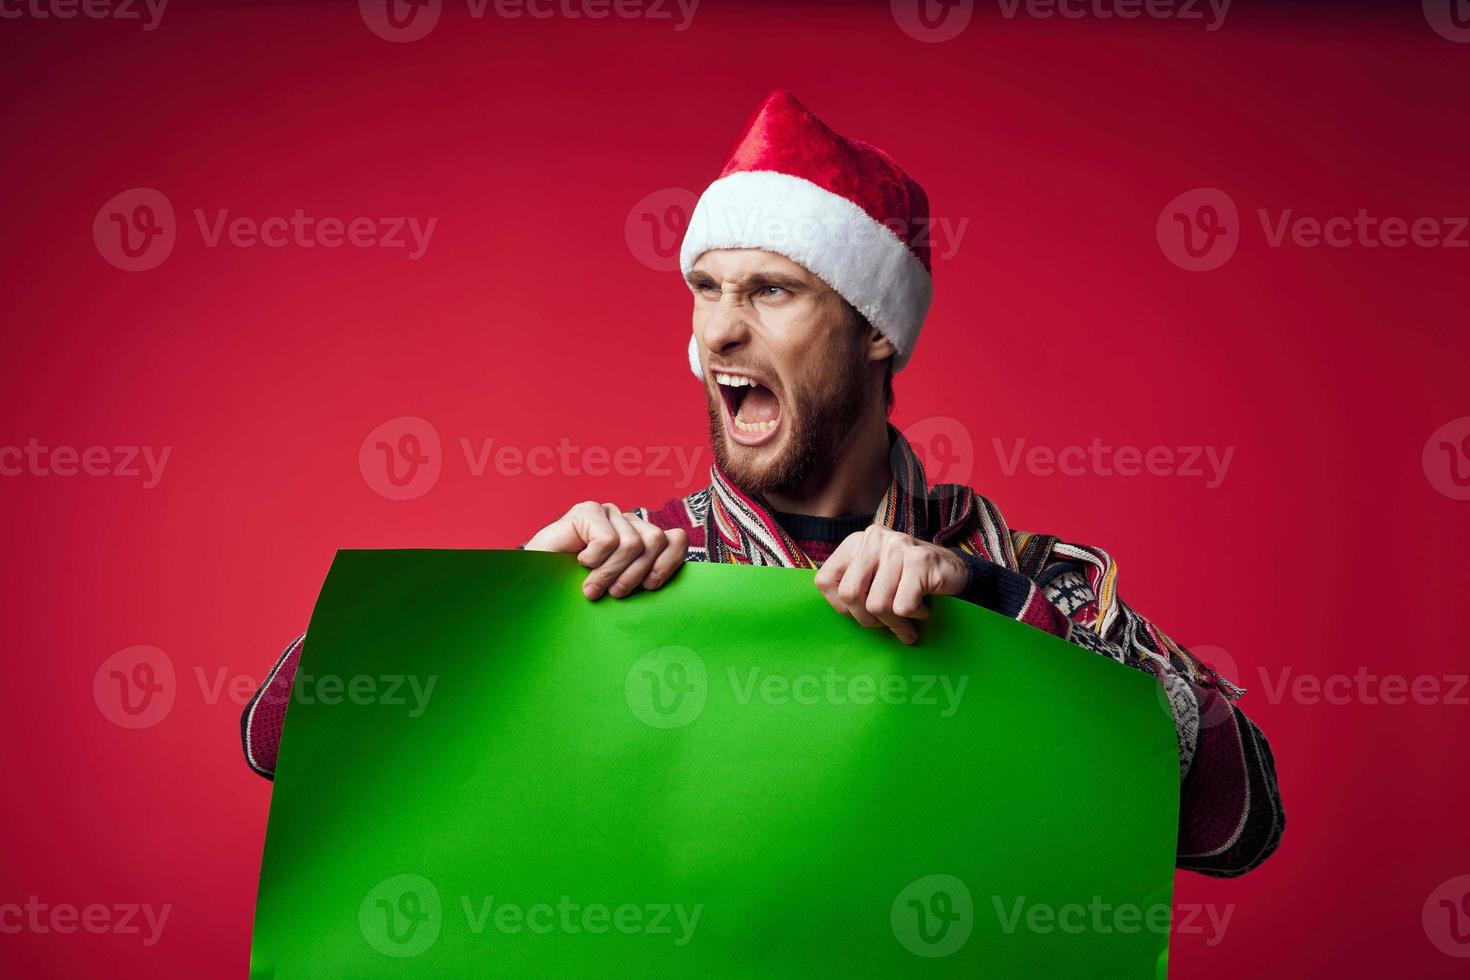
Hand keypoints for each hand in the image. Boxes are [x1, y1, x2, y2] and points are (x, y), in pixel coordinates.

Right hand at [523, 501, 688, 599]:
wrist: (537, 588)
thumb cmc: (580, 592)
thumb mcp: (622, 588)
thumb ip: (648, 577)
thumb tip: (679, 567)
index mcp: (641, 537)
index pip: (676, 539)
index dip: (668, 564)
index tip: (650, 587)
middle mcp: (627, 521)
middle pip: (655, 542)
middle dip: (635, 575)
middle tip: (614, 593)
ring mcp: (607, 513)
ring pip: (632, 544)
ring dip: (609, 573)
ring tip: (592, 587)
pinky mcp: (587, 510)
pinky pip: (608, 540)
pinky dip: (594, 560)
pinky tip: (579, 563)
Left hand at [813, 525, 968, 644]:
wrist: (954, 572)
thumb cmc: (908, 582)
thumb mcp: (874, 579)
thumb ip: (852, 589)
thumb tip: (838, 613)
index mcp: (856, 542)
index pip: (825, 582)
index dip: (841, 608)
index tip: (862, 614)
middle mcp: (873, 538)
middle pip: (850, 594)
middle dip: (868, 620)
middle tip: (886, 623)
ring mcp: (897, 546)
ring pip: (877, 605)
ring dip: (895, 623)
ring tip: (908, 620)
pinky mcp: (920, 560)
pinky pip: (903, 606)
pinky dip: (914, 616)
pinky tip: (923, 609)